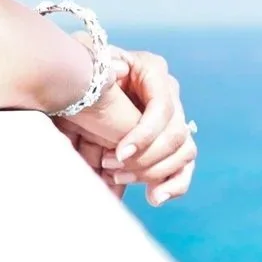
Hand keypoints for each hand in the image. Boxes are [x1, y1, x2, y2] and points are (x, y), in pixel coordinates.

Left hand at [97, 47, 195, 206]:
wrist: (77, 92)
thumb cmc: (81, 74)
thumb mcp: (87, 63)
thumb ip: (100, 64)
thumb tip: (118, 70)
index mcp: (153, 70)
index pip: (163, 107)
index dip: (145, 134)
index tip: (120, 152)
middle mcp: (169, 94)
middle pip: (176, 134)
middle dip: (145, 157)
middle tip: (110, 164)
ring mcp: (173, 120)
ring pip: (184, 152)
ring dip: (154, 172)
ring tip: (119, 177)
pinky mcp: (170, 146)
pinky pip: (184, 169)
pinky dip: (173, 186)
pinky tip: (154, 198)